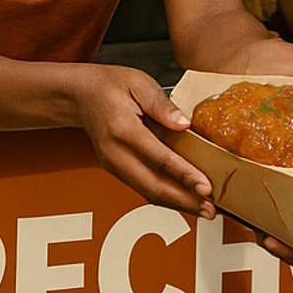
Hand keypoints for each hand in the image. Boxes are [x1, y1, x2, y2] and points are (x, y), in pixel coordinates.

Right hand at [70, 65, 215, 219]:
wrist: (81, 96)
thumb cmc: (110, 86)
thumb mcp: (139, 82)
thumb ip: (162, 104)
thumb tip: (184, 123)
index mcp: (123, 129)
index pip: (159, 159)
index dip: (184, 175)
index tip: (206, 187)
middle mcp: (115, 153)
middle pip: (153, 185)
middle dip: (184, 200)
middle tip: (210, 209)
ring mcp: (114, 165)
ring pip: (148, 192)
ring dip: (177, 204)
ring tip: (204, 209)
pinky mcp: (117, 170)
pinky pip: (143, 188)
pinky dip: (165, 198)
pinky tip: (184, 200)